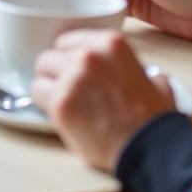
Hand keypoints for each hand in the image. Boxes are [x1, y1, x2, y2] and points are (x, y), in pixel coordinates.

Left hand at [31, 29, 174, 170]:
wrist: (152, 150)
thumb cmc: (154, 120)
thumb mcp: (154, 82)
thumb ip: (135, 70)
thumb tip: (140, 73)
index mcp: (110, 44)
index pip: (68, 40)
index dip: (69, 57)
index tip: (72, 69)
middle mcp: (88, 55)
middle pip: (51, 55)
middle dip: (56, 72)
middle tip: (67, 89)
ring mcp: (72, 78)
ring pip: (41, 74)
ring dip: (48, 87)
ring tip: (64, 103)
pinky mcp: (60, 102)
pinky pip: (37, 94)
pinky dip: (45, 104)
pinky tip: (61, 115)